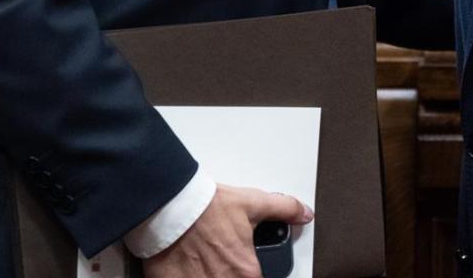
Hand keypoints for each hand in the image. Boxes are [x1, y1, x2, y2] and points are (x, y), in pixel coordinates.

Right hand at [136, 185, 312, 277]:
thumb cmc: (207, 206)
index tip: (248, 267)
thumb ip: (283, 209)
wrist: (170, 204)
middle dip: (231, 273)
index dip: (254, 274)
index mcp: (245, 271)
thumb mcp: (252, 202)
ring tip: (206, 263)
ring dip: (212, 275)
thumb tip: (303, 213)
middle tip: (224, 260)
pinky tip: (191, 268)